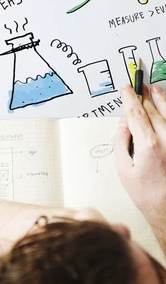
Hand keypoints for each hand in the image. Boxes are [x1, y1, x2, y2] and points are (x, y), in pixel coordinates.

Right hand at [114, 85, 165, 238]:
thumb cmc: (148, 195)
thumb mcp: (124, 170)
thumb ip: (121, 143)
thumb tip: (122, 125)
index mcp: (148, 146)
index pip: (136, 114)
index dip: (129, 98)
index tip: (126, 89)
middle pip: (152, 111)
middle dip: (144, 98)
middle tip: (138, 87)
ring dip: (161, 100)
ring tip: (155, 90)